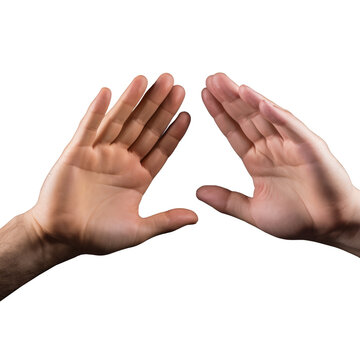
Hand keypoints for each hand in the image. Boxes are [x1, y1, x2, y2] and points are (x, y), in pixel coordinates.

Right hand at [29, 73, 196, 255]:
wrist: (60, 238)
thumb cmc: (97, 236)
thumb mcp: (137, 231)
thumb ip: (166, 221)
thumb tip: (196, 217)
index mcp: (139, 177)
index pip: (161, 148)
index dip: (174, 131)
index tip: (188, 113)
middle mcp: (122, 161)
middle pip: (145, 129)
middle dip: (159, 107)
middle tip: (174, 84)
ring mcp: (100, 154)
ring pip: (120, 122)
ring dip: (133, 100)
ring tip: (148, 80)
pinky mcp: (77, 152)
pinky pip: (88, 128)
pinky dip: (97, 111)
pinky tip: (109, 92)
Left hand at [197, 73, 359, 253]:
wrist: (329, 227)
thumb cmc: (296, 219)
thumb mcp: (253, 211)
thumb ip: (227, 201)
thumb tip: (198, 193)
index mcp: (256, 160)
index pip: (233, 131)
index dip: (219, 113)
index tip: (204, 96)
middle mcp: (271, 147)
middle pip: (245, 117)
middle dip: (228, 98)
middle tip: (211, 78)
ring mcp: (289, 145)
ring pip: (264, 116)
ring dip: (246, 98)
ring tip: (227, 83)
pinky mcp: (309, 148)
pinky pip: (291, 127)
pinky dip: (275, 114)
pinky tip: (258, 100)